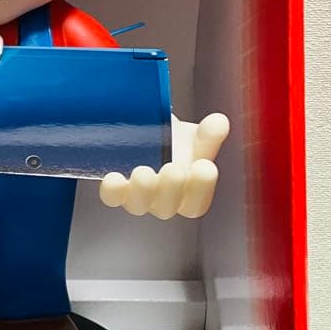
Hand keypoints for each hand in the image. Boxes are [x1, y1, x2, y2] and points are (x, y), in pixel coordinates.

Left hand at [99, 113, 229, 218]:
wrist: (145, 134)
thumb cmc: (177, 142)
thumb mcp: (196, 136)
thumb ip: (209, 133)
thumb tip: (219, 122)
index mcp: (187, 194)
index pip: (196, 204)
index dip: (201, 189)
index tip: (205, 166)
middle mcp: (162, 201)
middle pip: (167, 207)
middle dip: (171, 188)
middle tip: (174, 168)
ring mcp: (137, 197)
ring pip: (138, 205)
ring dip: (141, 190)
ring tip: (144, 171)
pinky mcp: (115, 190)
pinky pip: (111, 197)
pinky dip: (112, 190)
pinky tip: (114, 177)